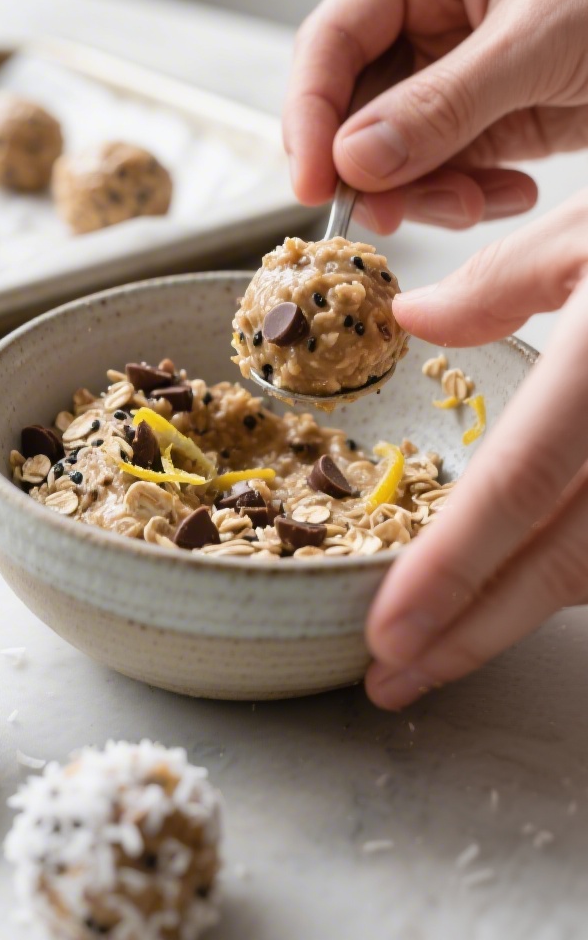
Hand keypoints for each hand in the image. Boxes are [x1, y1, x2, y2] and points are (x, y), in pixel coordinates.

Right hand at [283, 0, 587, 231]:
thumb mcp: (539, 44)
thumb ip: (442, 104)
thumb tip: (353, 158)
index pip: (332, 38)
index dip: (309, 114)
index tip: (314, 183)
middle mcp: (429, 11)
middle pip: (354, 102)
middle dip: (375, 166)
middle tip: (391, 215)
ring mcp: (455, 67)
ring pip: (394, 147)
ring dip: (427, 189)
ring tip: (481, 199)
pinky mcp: (484, 114)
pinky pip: (443, 168)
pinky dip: (466, 194)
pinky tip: (513, 188)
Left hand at [363, 190, 587, 708]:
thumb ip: (501, 282)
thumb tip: (418, 321)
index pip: (519, 483)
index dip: (452, 567)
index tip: (390, 630)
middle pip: (563, 560)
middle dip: (471, 631)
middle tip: (394, 676)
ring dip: (519, 616)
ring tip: (443, 647)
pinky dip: (577, 576)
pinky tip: (526, 587)